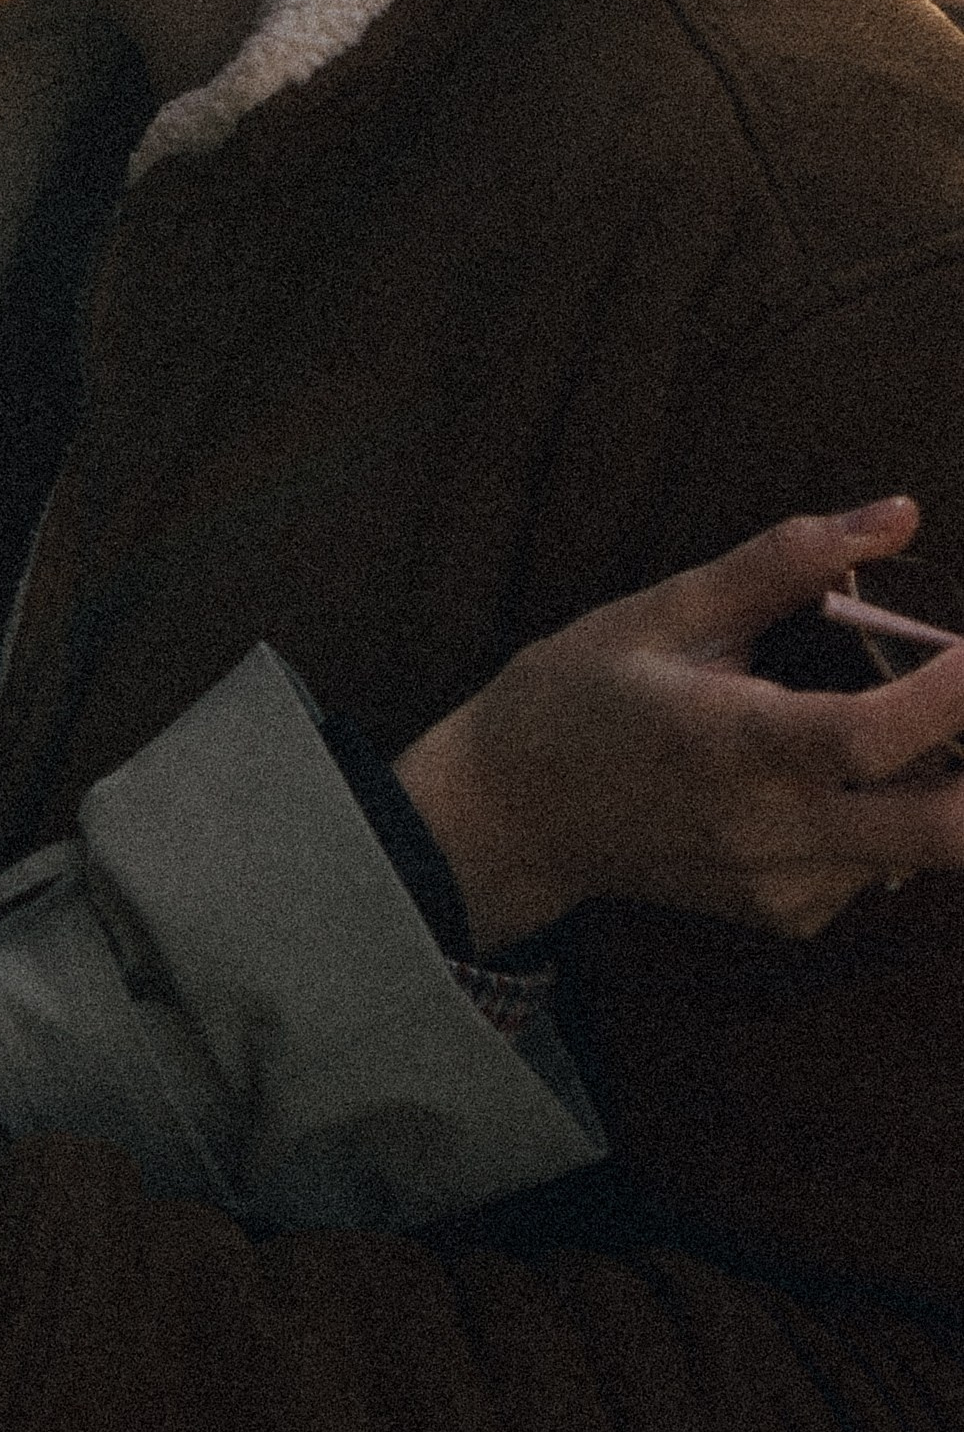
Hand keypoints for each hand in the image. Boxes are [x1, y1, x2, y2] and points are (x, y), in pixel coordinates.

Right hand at [395, 498, 963, 947]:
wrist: (512, 816)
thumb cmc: (580, 695)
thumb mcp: (665, 610)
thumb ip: (784, 563)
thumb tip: (898, 514)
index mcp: (733, 743)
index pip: (877, 733)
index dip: (957, 693)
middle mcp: (769, 830)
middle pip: (942, 832)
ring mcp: (782, 886)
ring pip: (922, 852)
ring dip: (939, 784)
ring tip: (905, 721)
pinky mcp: (786, 916)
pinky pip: (879, 870)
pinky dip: (890, 818)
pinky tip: (840, 776)